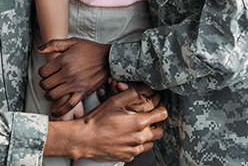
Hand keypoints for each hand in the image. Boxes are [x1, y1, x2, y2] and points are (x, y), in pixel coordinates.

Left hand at [38, 38, 110, 115]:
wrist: (109, 58)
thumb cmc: (91, 49)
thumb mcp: (73, 42)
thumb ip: (54, 44)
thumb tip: (40, 49)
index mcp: (64, 60)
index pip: (43, 72)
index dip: (42, 72)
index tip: (46, 72)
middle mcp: (68, 73)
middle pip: (46, 84)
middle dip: (44, 83)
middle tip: (48, 81)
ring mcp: (76, 84)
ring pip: (53, 95)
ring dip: (49, 94)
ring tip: (52, 91)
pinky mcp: (83, 92)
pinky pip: (69, 105)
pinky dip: (60, 111)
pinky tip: (54, 112)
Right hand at [45, 87, 166, 161]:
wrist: (84, 139)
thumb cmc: (98, 120)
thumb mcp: (114, 101)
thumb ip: (131, 94)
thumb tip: (143, 91)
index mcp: (138, 123)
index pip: (162, 115)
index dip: (162, 108)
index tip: (159, 106)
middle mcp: (139, 138)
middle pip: (160, 131)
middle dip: (158, 123)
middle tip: (153, 117)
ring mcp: (134, 149)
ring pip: (151, 143)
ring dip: (149, 135)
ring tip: (141, 128)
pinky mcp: (128, 156)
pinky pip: (139, 150)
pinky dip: (138, 144)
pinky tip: (129, 137)